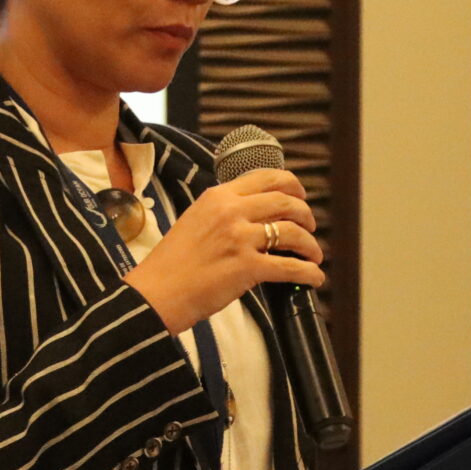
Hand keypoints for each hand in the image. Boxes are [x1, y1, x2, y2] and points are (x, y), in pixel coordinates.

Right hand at [122, 168, 321, 333]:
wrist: (156, 292)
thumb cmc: (172, 263)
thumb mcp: (194, 220)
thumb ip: (222, 212)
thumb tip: (254, 215)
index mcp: (218, 196)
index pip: (266, 177)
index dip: (292, 185)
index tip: (300, 196)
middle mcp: (230, 211)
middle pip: (285, 201)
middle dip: (306, 214)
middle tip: (310, 226)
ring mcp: (239, 238)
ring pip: (292, 232)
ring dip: (310, 244)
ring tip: (313, 255)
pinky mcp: (247, 267)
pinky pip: (290, 266)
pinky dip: (309, 272)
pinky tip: (314, 277)